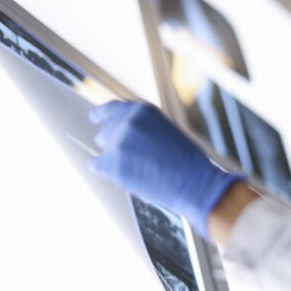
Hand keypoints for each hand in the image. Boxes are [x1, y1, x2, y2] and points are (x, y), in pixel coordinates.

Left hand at [88, 100, 242, 238]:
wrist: (195, 183)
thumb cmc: (187, 162)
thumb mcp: (166, 130)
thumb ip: (143, 126)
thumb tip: (122, 130)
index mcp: (142, 110)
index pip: (112, 108)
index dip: (102, 114)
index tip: (95, 118)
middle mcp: (128, 122)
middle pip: (105, 131)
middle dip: (113, 143)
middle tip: (131, 158)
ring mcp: (118, 143)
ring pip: (103, 150)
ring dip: (115, 158)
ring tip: (139, 169)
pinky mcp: (112, 164)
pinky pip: (96, 166)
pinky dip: (107, 172)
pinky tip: (125, 176)